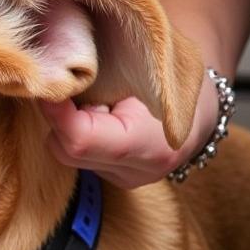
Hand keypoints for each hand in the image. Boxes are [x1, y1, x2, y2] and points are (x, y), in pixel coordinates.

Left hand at [41, 81, 217, 187]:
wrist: (201, 107)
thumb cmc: (178, 77)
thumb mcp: (153, 69)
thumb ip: (107, 76)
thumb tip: (59, 71)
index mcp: (151, 146)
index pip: (81, 140)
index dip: (57, 114)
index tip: (48, 89)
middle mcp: (136, 172)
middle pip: (66, 150)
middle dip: (58, 118)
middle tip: (71, 88)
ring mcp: (123, 180)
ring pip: (65, 154)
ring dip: (65, 125)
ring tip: (93, 101)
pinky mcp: (111, 178)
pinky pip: (75, 156)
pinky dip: (73, 132)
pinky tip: (94, 115)